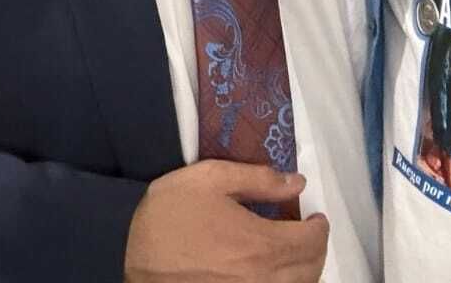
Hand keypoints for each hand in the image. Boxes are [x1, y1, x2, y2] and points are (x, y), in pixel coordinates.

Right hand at [124, 161, 329, 282]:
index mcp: (261, 243)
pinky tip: (273, 272)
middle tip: (306, 233)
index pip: (311, 240)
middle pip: (311, 269)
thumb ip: (256, 178)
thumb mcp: (207, 179)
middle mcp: (265, 278)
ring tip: (294, 253)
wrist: (131, 258)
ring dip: (306, 270)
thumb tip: (296, 182)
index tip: (315, 217)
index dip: (319, 227)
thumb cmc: (169, 216)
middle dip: (315, 248)